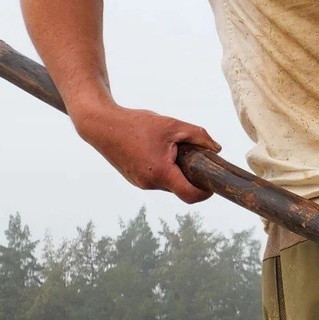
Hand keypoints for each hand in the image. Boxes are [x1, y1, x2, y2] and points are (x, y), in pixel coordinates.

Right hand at [72, 101, 219, 203]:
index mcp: (160, 173)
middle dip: (190, 175)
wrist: (101, 125)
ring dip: (175, 171)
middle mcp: (149, 183)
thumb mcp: (173, 125)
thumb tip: (217, 149)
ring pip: (168, 183)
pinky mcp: (134, 179)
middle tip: (194, 156)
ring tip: (170, 149)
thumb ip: (199, 136)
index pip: (190, 195)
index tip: (212, 183)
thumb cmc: (136, 124)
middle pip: (180, 187)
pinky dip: (163, 169)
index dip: (205, 193)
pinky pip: (156, 179)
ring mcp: (140, 183)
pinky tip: (157, 151)